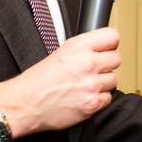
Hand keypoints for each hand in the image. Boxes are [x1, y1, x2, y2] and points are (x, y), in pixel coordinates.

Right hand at [0, 27, 120, 137]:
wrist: (25, 103)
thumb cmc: (37, 81)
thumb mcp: (60, 52)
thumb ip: (83, 48)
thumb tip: (101, 47)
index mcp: (78, 47)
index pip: (112, 36)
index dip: (109, 44)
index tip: (106, 49)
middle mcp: (87, 63)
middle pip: (116, 58)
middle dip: (106, 64)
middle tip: (93, 70)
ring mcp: (91, 85)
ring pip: (114, 79)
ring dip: (103, 83)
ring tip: (86, 85)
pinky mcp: (92, 104)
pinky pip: (108, 98)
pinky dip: (99, 99)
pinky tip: (84, 97)